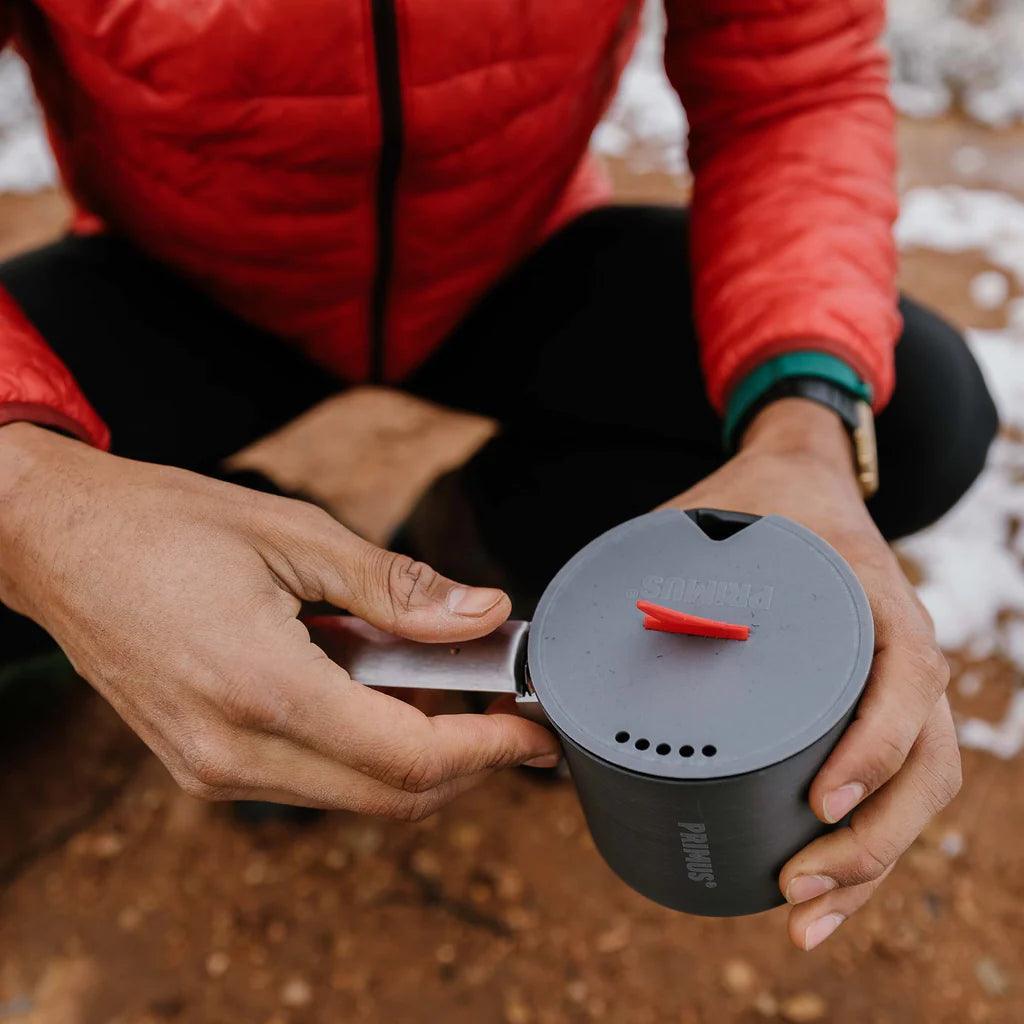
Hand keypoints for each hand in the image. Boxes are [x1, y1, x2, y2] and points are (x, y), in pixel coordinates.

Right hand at [0, 424, 558, 817]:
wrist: (54, 543)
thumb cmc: (163, 524)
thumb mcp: (295, 535)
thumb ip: (397, 588)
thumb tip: (484, 613)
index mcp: (262, 691)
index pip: (409, 758)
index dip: (489, 749)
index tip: (534, 729)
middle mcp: (233, 753)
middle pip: (391, 796)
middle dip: (466, 761)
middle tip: (506, 709)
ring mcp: (211, 770)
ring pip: (354, 795)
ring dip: (414, 752)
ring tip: (438, 680)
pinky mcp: (201, 765)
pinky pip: (309, 779)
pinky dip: (362, 746)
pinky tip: (371, 685)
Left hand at [662, 399, 960, 950]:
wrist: (802, 475)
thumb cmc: (752, 501)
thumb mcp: (697, 520)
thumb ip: (637, 571)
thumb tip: (547, 649)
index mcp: (869, 593)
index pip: (907, 677)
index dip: (877, 745)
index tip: (823, 800)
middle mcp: (899, 643)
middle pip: (927, 760)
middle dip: (871, 841)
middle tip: (795, 888)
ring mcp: (894, 679)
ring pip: (919, 786)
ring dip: (872, 863)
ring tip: (804, 915)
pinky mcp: (874, 704)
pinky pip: (896, 780)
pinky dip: (869, 841)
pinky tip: (823, 886)